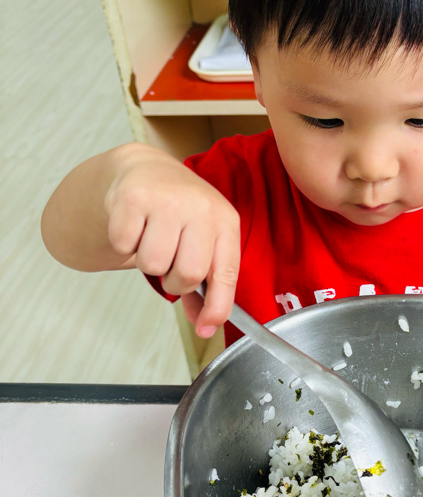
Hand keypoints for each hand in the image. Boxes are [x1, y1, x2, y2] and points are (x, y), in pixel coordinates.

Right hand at [104, 145, 239, 336]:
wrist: (146, 169)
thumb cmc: (180, 213)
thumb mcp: (202, 241)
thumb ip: (205, 285)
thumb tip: (204, 326)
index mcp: (225, 221)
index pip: (225, 273)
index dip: (217, 306)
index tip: (206, 327)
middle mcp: (200, 207)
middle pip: (187, 274)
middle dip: (174, 282)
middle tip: (170, 264)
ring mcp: (166, 200)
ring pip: (153, 265)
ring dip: (148, 264)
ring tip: (152, 241)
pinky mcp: (132, 197)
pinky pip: (124, 247)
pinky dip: (125, 246)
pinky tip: (135, 226)